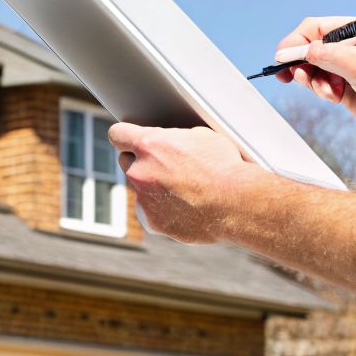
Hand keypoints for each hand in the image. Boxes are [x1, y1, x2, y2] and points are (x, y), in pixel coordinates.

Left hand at [106, 123, 268, 243]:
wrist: (237, 202)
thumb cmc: (225, 166)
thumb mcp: (201, 137)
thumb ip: (173, 138)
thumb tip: (167, 140)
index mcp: (149, 145)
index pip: (117, 134)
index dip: (124, 136)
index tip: (127, 139)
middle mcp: (140, 171)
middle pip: (125, 162)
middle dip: (140, 161)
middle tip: (164, 165)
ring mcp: (143, 199)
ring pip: (139, 189)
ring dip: (153, 187)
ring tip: (183, 190)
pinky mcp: (151, 221)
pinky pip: (150, 213)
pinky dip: (162, 211)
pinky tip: (183, 208)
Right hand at [273, 16, 355, 176]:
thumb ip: (326, 55)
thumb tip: (295, 52)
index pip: (316, 28)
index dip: (296, 42)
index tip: (282, 59)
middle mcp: (351, 46)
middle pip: (309, 48)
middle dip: (302, 64)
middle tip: (293, 77)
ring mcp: (346, 66)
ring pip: (312, 68)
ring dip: (314, 81)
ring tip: (329, 92)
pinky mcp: (344, 86)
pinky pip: (320, 84)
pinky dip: (321, 91)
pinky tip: (335, 97)